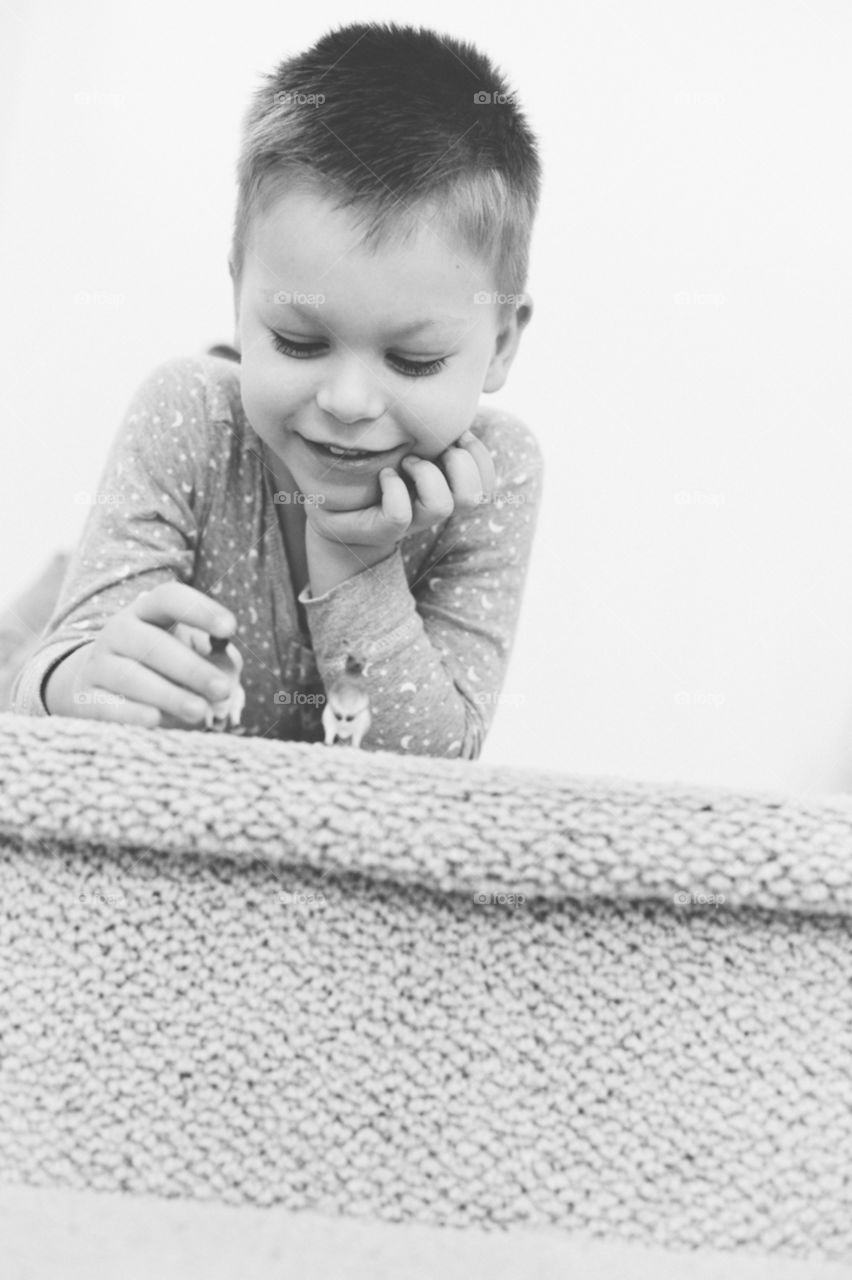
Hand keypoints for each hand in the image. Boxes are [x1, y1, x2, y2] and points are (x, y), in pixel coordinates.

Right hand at [44, 582, 237, 728]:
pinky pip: (107, 706)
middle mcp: (118, 631)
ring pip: (131, 677)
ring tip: (200, 712)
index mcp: (146, 611)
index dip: (200, 610)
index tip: (230, 629)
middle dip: (191, 668)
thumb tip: (227, 673)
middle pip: (152, 644)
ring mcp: (98, 663)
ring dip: (169, 695)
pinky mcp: (85, 697)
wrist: (99, 685)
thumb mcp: (188, 652)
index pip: (169, 599)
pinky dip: (131, 713)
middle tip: (222, 688)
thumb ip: (214, 658)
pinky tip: (155, 719)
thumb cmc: (162, 667)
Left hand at [304, 428, 496, 555]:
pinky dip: (394, 490)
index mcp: (446, 482)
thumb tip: (466, 384)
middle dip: (458, 464)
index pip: (485, 479)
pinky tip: (384, 476)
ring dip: (426, 475)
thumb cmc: (370, 467)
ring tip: (405, 461)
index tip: (456, 433)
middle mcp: (433, 503)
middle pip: (473, 496)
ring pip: (442, 505)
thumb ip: (431, 418)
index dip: (477, 454)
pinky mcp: (382, 529)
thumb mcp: (405, 436)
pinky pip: (400, 514)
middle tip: (430, 448)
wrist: (337, 508)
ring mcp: (411, 519)